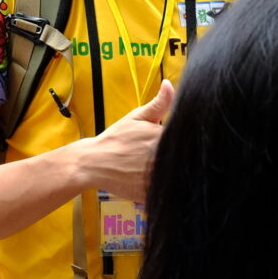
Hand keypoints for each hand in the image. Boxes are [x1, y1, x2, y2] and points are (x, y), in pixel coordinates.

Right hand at [75, 83, 173, 202]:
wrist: (92, 162)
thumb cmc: (115, 139)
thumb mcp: (136, 118)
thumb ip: (158, 104)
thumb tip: (169, 85)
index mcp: (161, 138)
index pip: (185, 141)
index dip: (184, 142)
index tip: (176, 143)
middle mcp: (160, 159)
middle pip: (183, 160)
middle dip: (178, 158)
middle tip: (161, 157)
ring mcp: (154, 179)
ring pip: (175, 178)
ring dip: (173, 175)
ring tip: (157, 169)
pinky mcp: (148, 194)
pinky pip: (164, 193)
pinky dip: (163, 189)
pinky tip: (152, 182)